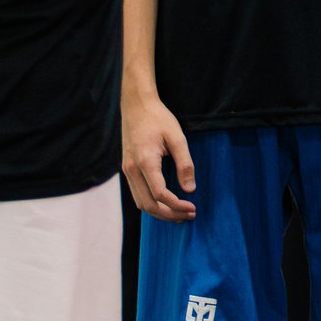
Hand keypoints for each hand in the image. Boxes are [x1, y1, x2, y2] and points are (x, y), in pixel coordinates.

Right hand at [123, 84, 196, 220]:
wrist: (136, 105)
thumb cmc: (158, 118)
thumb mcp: (177, 137)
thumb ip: (184, 163)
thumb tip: (190, 189)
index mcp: (145, 161)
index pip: (159, 194)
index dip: (177, 205)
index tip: (192, 207)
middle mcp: (132, 169)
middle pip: (148, 205)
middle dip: (169, 214)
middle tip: (189, 215)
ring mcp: (127, 170)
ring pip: (141, 203)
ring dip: (160, 212)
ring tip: (180, 214)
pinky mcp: (127, 169)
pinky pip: (137, 194)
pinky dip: (151, 204)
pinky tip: (166, 204)